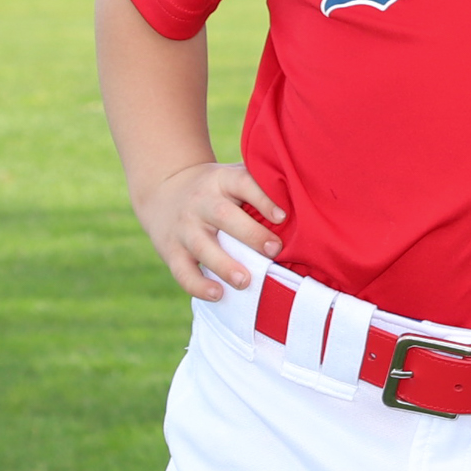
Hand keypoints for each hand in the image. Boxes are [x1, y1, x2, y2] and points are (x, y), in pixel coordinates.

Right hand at [135, 160, 282, 300]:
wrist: (163, 188)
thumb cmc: (216, 189)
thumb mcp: (232, 177)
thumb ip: (261, 186)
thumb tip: (306, 201)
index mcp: (222, 181)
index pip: (243, 184)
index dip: (262, 198)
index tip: (282, 217)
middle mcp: (201, 202)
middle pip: (223, 215)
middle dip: (250, 234)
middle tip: (274, 250)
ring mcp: (184, 227)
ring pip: (202, 246)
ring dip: (224, 265)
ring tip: (245, 281)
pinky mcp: (171, 250)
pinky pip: (182, 270)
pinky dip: (198, 285)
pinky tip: (218, 294)